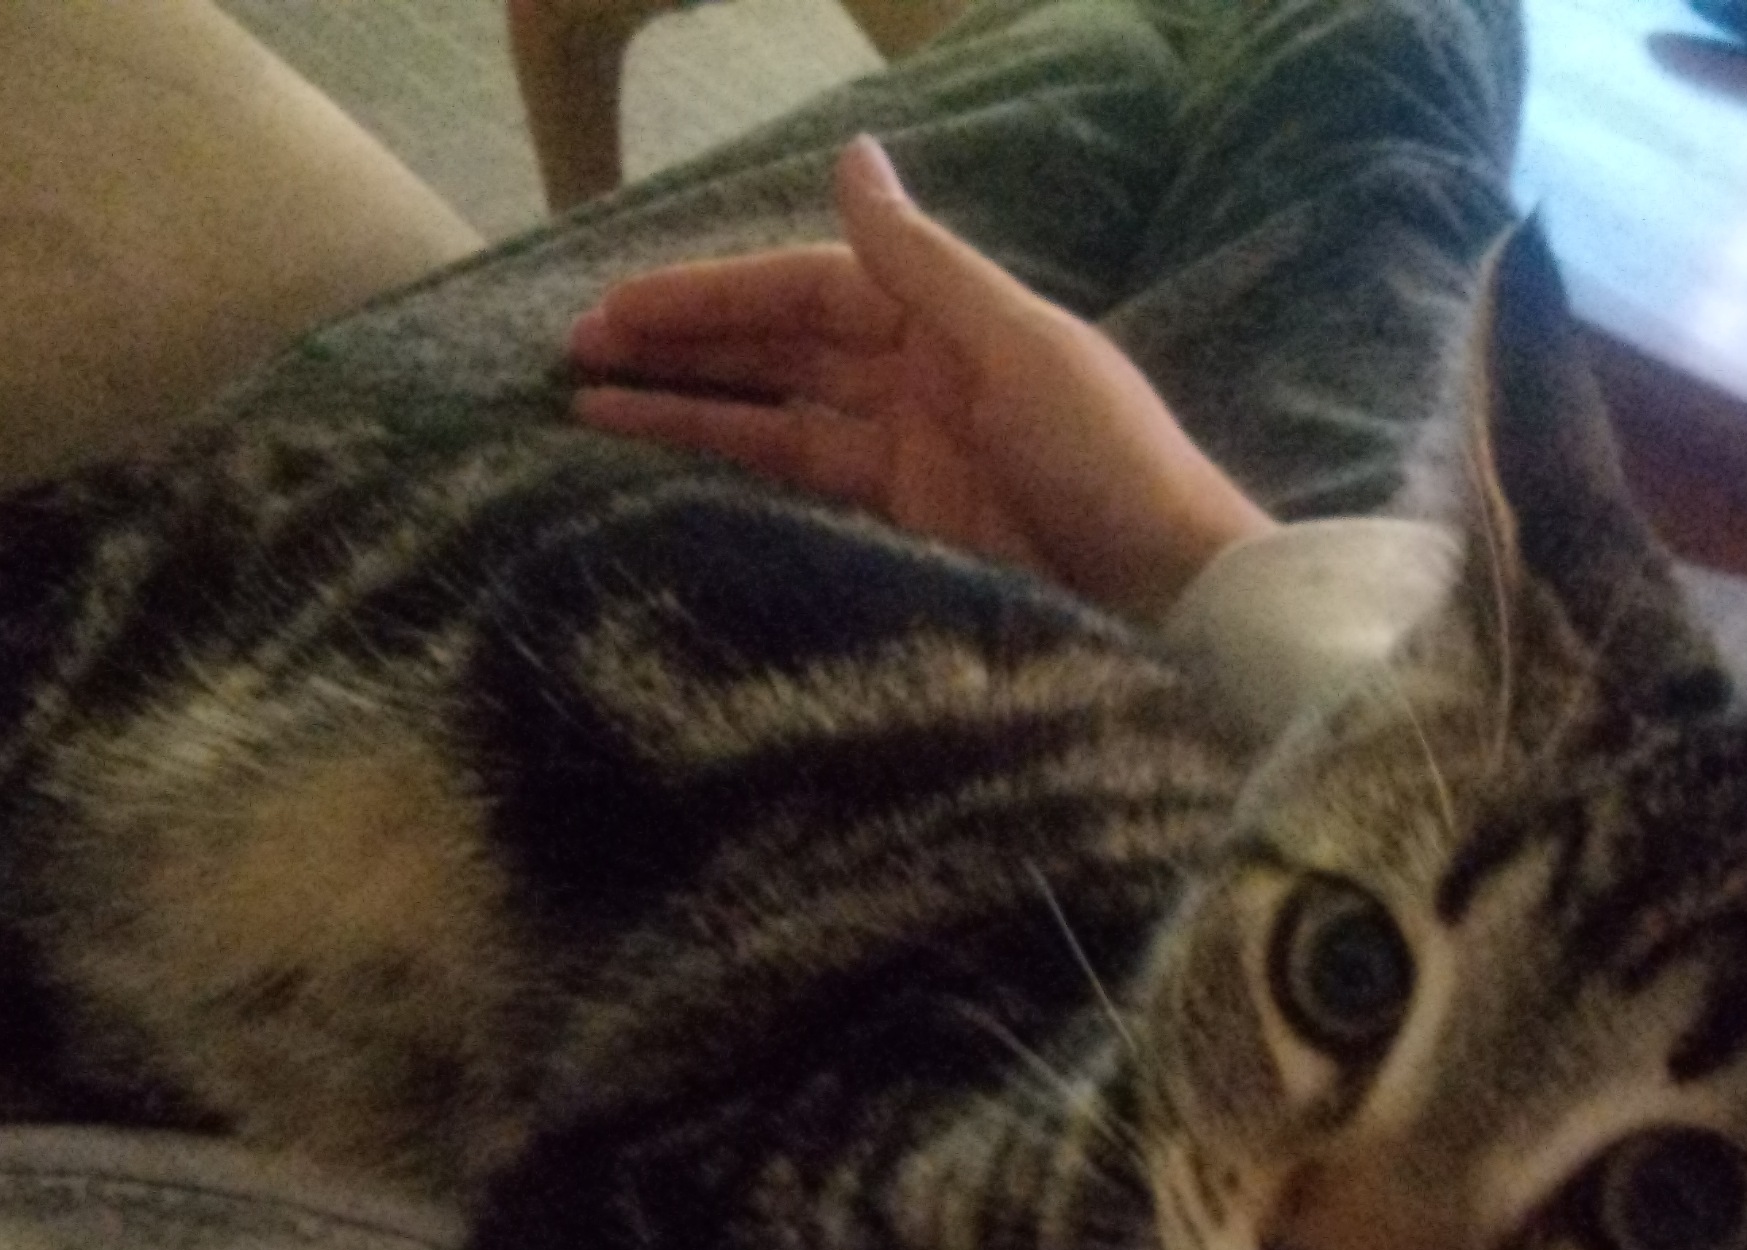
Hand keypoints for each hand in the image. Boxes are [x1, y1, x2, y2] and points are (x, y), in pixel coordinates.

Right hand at [567, 136, 1273, 622]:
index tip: (621, 308)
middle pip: (779, 351)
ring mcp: (913, 461)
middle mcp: (921, 381)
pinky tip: (671, 473)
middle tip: (574, 355)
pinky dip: (743, 477)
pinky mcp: (910, 532)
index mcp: (949, 323)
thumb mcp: (1016, 345)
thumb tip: (852, 156)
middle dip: (681, 348)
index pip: (805, 291)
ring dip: (689, 412)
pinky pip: (807, 491)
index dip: (712, 297)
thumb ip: (921, 261)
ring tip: (586, 410)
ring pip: (777, 421)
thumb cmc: (1108, 461)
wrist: (1171, 596)